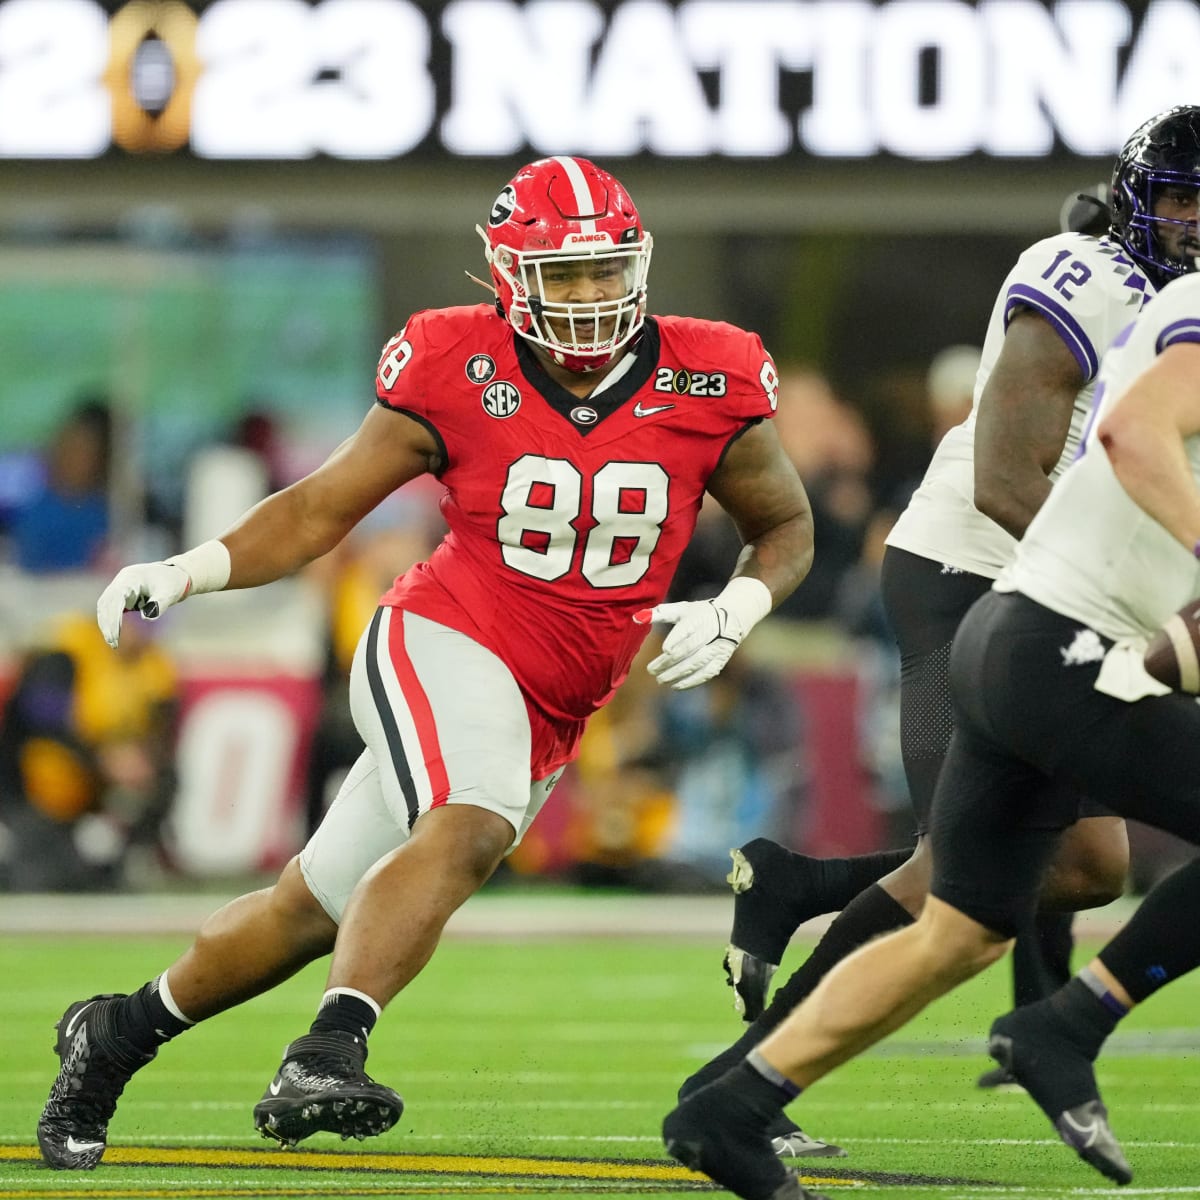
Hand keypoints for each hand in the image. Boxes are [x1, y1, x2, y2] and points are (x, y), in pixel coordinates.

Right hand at [97, 562, 190, 647]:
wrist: (176, 574)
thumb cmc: (173, 583)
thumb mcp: (170, 593)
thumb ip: (159, 604)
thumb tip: (146, 617)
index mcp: (131, 578)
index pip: (115, 598)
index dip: (113, 617)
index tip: (115, 635)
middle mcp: (122, 581)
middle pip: (106, 603)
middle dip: (108, 624)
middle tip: (113, 643)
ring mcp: (120, 587)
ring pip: (105, 606)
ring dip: (106, 624)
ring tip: (113, 643)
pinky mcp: (122, 594)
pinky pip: (110, 608)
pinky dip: (111, 621)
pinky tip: (114, 635)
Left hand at [637, 598, 752, 689]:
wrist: (731, 619)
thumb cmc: (699, 614)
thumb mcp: (681, 610)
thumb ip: (660, 613)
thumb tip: (637, 618)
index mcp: (698, 618)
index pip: (686, 630)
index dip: (676, 640)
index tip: (664, 649)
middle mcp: (709, 633)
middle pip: (688, 650)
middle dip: (669, 662)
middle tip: (652, 670)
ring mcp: (716, 648)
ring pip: (696, 664)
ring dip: (677, 674)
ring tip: (660, 680)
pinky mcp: (720, 661)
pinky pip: (706, 674)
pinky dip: (691, 681)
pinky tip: (676, 686)